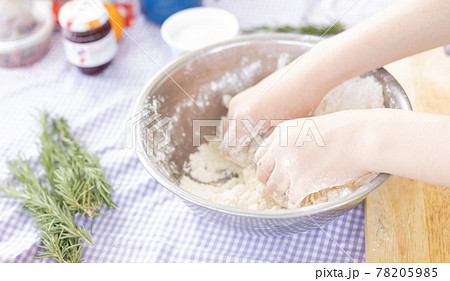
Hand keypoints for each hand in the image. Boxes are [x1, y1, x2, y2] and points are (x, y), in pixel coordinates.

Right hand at [219, 57, 330, 165]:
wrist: (305, 77)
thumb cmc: (298, 105)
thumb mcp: (281, 133)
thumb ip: (264, 147)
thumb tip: (257, 157)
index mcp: (242, 121)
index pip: (227, 150)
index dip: (238, 158)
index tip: (253, 159)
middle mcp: (235, 110)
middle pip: (227, 139)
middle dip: (239, 147)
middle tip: (259, 150)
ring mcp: (238, 100)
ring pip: (232, 127)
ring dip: (242, 135)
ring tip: (263, 137)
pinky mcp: (243, 95)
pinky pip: (237, 116)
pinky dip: (245, 124)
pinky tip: (264, 124)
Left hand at [254, 110, 371, 207]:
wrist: (362, 138)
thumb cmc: (346, 129)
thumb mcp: (311, 126)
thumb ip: (296, 139)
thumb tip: (293, 155)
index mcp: (281, 133)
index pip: (261, 155)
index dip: (268, 167)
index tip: (276, 172)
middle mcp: (280, 149)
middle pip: (263, 174)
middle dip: (272, 182)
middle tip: (283, 187)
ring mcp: (288, 167)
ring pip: (273, 190)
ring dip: (282, 195)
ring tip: (292, 197)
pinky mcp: (301, 184)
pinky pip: (290, 200)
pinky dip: (295, 204)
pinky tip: (302, 202)